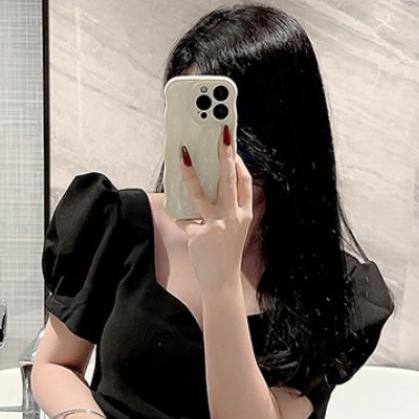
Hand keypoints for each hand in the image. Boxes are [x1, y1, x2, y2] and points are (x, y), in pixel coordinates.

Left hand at [178, 125, 253, 294]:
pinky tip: (173, 207)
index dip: (238, 162)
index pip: (244, 182)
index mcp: (245, 214)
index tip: (230, 145)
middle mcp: (234, 218)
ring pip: (202, 194)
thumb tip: (209, 184)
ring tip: (183, 157)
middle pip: (229, 180)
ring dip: (191, 173)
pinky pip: (185, 218)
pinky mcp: (200, 235)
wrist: (222, 282)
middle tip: (219, 135)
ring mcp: (217, 226)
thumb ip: (227, 209)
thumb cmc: (226, 253)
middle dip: (224, 155)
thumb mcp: (234, 229)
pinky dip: (178, 214)